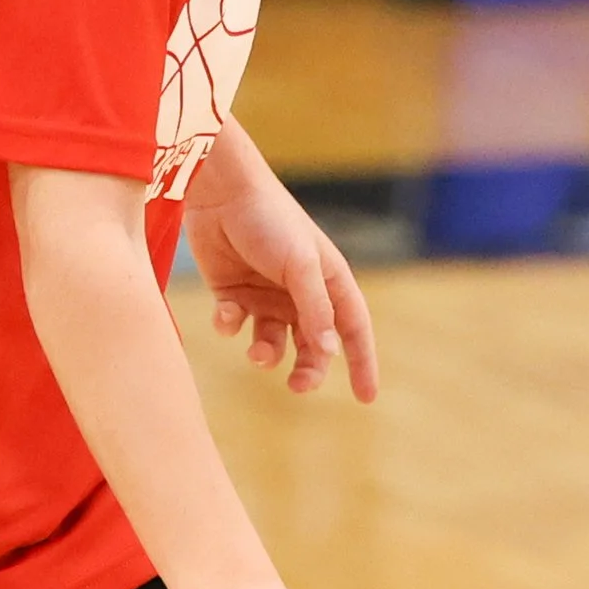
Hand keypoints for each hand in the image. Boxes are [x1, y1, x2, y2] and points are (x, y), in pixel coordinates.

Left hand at [183, 129, 377, 398]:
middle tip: (297, 387)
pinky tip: (226, 310)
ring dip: (266, 354)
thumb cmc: (270, 221)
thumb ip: (315, 309)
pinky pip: (235, 325)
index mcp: (328, 282)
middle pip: (313, 346)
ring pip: (272, 343)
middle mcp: (299, 293)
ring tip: (257, 354)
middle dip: (308, 369)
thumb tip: (330, 351)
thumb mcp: (300, 266)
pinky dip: (230, 325)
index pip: (353, 330)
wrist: (222, 191)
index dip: (362, 362)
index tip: (366, 397)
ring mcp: (265, 294)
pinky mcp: (232, 293)